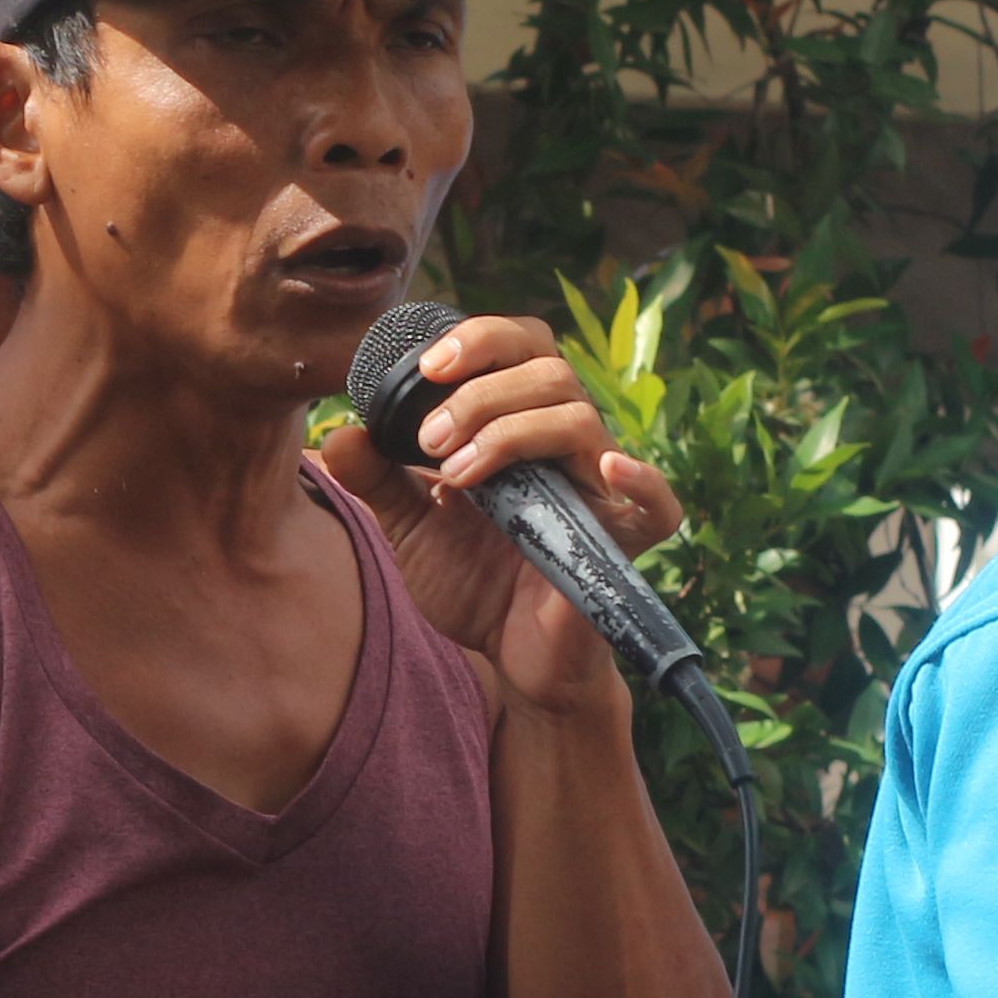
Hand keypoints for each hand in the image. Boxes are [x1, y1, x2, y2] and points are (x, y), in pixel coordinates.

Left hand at [313, 313, 681, 720]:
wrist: (509, 658)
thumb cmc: (472, 583)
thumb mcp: (411, 529)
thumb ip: (378, 482)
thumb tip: (338, 435)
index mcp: (522, 426)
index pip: (521, 349)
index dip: (482, 339)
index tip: (428, 365)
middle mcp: (565, 447)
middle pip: (551, 371)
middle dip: (484, 392)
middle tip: (431, 440)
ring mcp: (597, 492)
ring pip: (580, 419)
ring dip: (512, 431)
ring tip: (455, 475)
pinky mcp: (624, 543)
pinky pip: (659, 504)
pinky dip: (641, 479)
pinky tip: (607, 467)